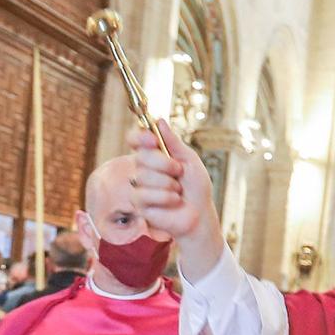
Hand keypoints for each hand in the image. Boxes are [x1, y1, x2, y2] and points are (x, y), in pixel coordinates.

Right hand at [127, 118, 225, 278]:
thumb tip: (159, 120)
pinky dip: (164, 197)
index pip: (135, 140)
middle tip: (178, 171)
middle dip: (164, 163)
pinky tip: (173, 201)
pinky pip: (144, 194)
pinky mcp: (139, 204)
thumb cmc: (196, 188)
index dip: (140, 137)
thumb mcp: (189, 160)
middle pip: (141, 156)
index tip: (152, 139)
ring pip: (143, 176)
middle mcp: (143, 169)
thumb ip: (173, 142)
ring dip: (167, 183)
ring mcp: (139, 187)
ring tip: (178, 190)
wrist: (199, 214)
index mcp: (154, 156)